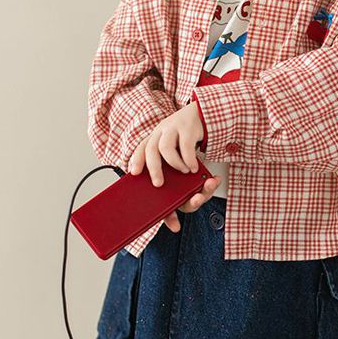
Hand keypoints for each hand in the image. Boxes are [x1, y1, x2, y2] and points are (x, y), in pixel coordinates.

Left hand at [128, 103, 219, 232]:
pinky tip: (193, 168)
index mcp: (156, 138)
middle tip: (158, 184)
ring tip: (184, 172)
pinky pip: (186, 146)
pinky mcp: (189, 128)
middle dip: (152, 169)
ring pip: (165, 147)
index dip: (136, 160)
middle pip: (150, 149)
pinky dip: (189, 159)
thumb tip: (174, 223)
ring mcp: (174, 129)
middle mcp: (161, 132)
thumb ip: (175, 179)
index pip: (141, 149)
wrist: (205, 114)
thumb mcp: (178, 153)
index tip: (132, 174)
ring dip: (173, 164)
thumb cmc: (188, 139)